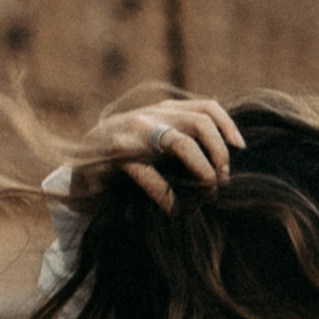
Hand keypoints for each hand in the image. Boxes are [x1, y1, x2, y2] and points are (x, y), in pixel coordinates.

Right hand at [68, 96, 244, 212]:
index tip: (241, 150)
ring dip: (202, 169)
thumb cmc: (126, 158)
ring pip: (180, 142)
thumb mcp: (156, 142)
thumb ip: (182, 139)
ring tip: (207, 190)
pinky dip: (167, 196)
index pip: (207, 108)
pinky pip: (149, 175)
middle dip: (219, 153)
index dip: (228, 127)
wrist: (78, 167)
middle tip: (223, 179)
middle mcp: (150, 117)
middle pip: (200, 122)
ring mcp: (132, 134)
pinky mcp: (115, 157)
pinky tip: (175, 210)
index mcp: (163, 111)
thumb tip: (226, 157)